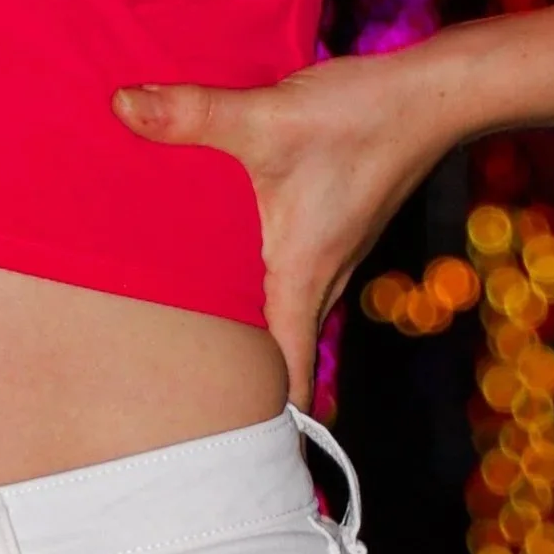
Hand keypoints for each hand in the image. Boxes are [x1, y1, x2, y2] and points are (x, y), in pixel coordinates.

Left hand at [113, 51, 447, 409]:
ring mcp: (334, 248)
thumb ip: (192, 115)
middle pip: (284, 348)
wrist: (433, 92)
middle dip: (249, 381)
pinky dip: (264, 280)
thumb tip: (120, 107)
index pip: (290, 375)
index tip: (242, 460)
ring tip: (197, 336)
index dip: (271, 422)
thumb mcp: (266, 118)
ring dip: (256, 326)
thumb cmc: (360, 117)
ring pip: (289, 307)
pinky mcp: (336, 220)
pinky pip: (295, 269)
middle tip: (189, 403)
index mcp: (302, 274)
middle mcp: (322, 273)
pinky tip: (229, 251)